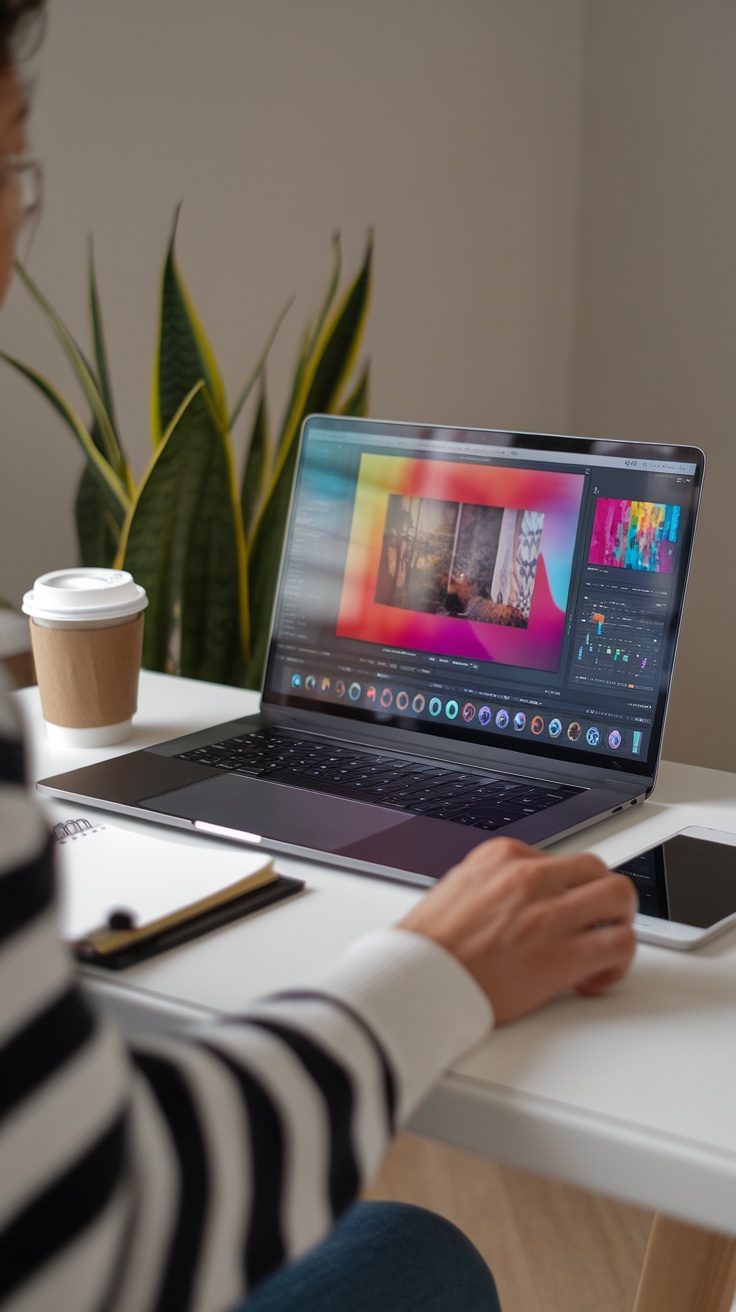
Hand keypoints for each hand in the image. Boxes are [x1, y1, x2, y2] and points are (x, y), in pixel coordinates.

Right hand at [399, 837, 636, 1024]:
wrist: (416, 982)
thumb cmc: (429, 947)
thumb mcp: (458, 888)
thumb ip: (496, 884)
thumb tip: (520, 896)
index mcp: (503, 857)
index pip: (561, 859)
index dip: (568, 889)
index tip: (566, 908)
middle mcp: (530, 878)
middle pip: (598, 870)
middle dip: (602, 898)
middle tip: (595, 923)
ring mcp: (550, 915)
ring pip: (620, 897)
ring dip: (619, 923)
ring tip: (602, 947)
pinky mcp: (564, 955)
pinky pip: (620, 944)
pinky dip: (617, 962)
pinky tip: (595, 977)